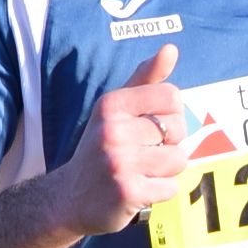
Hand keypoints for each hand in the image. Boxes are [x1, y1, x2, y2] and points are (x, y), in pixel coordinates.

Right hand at [46, 42, 187, 236]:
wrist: (68, 198)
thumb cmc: (101, 148)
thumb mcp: (115, 110)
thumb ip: (145, 79)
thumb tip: (171, 49)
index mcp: (112, 104)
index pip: (172, 97)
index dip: (170, 115)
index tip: (151, 128)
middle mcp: (113, 130)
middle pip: (178, 131)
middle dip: (168, 145)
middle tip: (141, 154)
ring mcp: (120, 162)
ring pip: (179, 160)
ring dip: (166, 170)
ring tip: (141, 172)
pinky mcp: (128, 191)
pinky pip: (170, 187)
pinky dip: (159, 192)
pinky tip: (138, 190)